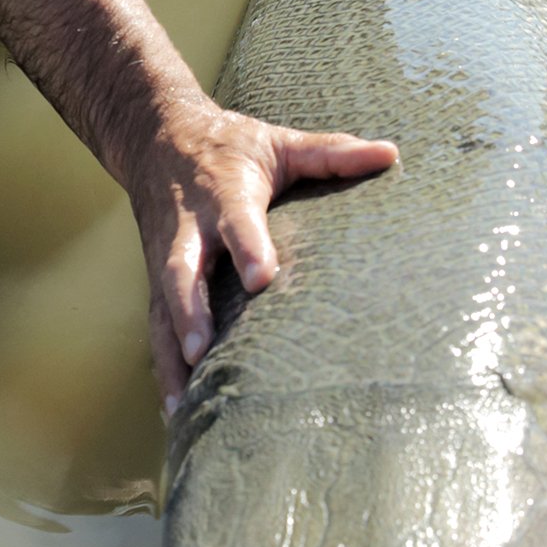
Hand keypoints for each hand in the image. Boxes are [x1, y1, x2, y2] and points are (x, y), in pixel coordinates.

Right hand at [129, 98, 397, 411]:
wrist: (156, 137)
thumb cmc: (230, 146)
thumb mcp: (279, 143)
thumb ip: (332, 153)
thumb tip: (390, 153)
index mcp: (224, 193)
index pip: (236, 221)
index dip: (248, 248)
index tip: (263, 279)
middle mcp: (188, 229)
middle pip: (181, 272)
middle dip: (189, 313)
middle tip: (200, 353)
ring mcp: (166, 257)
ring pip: (161, 308)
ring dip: (170, 355)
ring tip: (182, 404)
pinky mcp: (157, 281)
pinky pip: (156, 326)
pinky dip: (163, 368)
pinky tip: (176, 409)